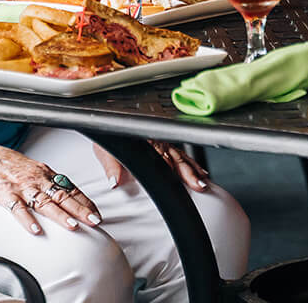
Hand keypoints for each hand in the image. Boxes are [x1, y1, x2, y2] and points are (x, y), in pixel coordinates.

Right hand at [0, 142, 100, 235]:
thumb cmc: (1, 163)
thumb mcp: (29, 169)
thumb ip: (45, 182)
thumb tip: (61, 191)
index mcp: (43, 173)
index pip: (69, 188)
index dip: (85, 201)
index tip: (96, 213)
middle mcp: (35, 179)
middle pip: (62, 196)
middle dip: (80, 209)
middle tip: (94, 221)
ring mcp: (20, 187)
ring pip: (44, 202)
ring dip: (59, 215)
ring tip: (72, 226)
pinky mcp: (4, 194)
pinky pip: (17, 209)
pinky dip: (27, 220)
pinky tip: (35, 229)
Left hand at [91, 141, 210, 191]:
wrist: (109, 123)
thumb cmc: (107, 137)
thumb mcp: (105, 151)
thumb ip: (111, 166)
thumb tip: (114, 182)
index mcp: (144, 143)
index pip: (160, 158)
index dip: (171, 169)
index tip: (180, 180)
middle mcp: (156, 142)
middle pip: (175, 158)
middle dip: (189, 172)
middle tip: (199, 184)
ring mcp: (163, 143)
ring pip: (181, 156)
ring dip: (193, 169)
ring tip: (203, 181)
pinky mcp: (166, 144)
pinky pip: (182, 153)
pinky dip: (192, 163)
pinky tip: (200, 171)